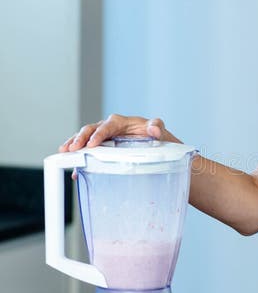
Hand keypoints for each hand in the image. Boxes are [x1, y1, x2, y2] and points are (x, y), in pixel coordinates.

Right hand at [59, 114, 176, 151]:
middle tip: (71, 148)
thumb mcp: (158, 130)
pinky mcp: (102, 148)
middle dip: (80, 138)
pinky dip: (80, 160)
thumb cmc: (155, 135)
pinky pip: (88, 152)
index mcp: (121, 122)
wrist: (156, 145)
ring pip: (85, 139)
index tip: (91, 144)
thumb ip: (156, 127)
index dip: (98, 134)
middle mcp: (109, 128)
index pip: (107, 126)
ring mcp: (104, 139)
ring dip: (74, 145)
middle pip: (91, 130)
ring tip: (64, 153)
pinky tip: (75, 170)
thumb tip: (155, 130)